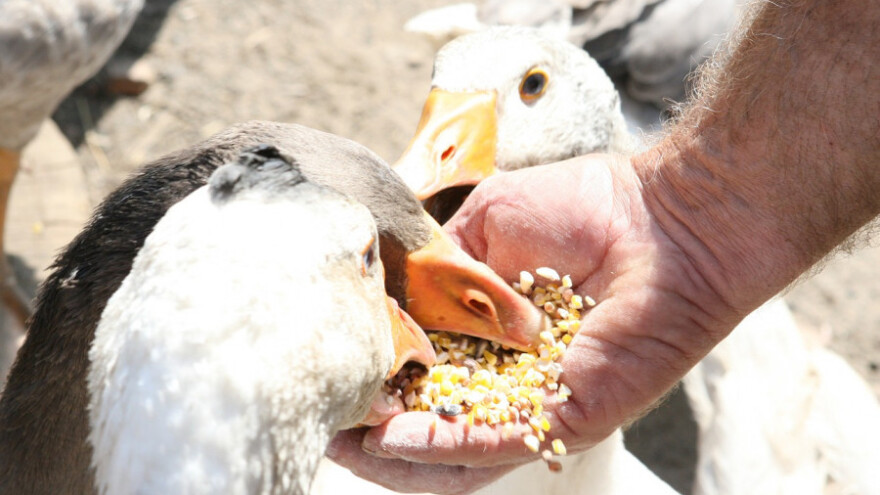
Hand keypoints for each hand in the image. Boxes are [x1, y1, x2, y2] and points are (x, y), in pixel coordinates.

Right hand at [329, 155, 738, 493]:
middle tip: (326, 427)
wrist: (661, 218)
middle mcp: (507, 377)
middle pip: (430, 424)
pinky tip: (393, 436)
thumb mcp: (486, 227)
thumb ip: (439, 267)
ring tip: (346, 443)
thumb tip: (390, 296)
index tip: (329, 372)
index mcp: (488, 333)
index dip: (375, 377)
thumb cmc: (585, 210)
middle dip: (372, 430)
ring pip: (455, 454)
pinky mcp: (564, 417)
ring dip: (395, 452)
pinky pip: (495, 442)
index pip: (421, 370)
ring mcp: (534, 403)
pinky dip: (441, 445)